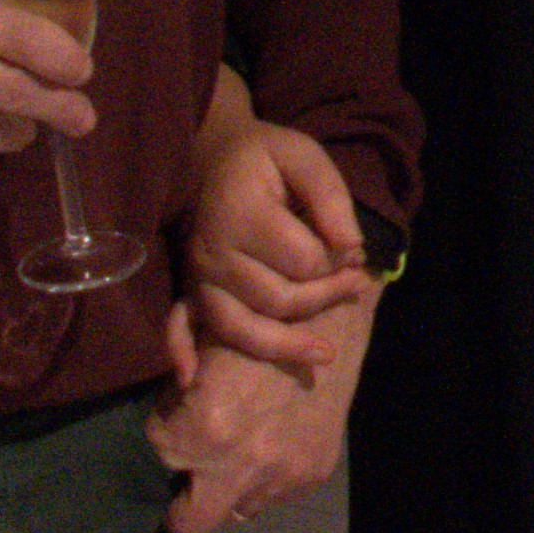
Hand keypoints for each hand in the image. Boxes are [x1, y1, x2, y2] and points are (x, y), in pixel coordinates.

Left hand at [148, 289, 369, 532]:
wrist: (329, 318)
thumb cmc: (254, 320)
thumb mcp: (192, 343)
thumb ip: (171, 392)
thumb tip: (171, 419)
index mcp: (202, 431)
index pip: (161, 458)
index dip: (170, 436)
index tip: (184, 419)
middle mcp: (241, 466)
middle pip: (190, 524)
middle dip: (186, 502)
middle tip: (196, 471)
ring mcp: (282, 476)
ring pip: (237, 510)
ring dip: (234, 482)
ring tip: (248, 442)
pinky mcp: (313, 474)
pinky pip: (277, 494)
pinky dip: (272, 473)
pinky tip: (281, 436)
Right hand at [185, 98, 365, 378]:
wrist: (210, 154)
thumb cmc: (264, 158)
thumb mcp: (304, 157)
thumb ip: (330, 198)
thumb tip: (351, 248)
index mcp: (241, 215)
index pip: (303, 261)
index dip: (337, 261)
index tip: (354, 252)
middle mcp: (213, 251)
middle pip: (278, 300)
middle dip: (325, 299)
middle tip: (357, 287)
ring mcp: (196, 274)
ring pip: (239, 327)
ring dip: (283, 345)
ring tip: (324, 353)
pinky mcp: (187, 286)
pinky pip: (177, 326)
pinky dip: (180, 352)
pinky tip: (190, 378)